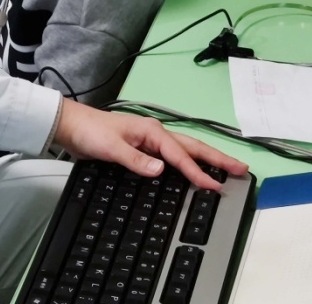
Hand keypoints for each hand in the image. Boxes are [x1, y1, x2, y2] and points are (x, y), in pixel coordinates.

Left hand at [51, 100, 247, 189]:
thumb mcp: (110, 148)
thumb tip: (161, 170)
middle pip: (192, 147)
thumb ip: (135, 160)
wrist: (70, 126)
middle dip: (217, 158)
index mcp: (151, 131)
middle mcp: (155, 133)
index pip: (180, 155)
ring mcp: (151, 140)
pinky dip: (188, 162)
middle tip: (240, 169)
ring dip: (206, 158)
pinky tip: (194, 170)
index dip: (198, 171)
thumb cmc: (90, 133)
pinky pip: (173, 156)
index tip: (215, 184)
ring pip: (185, 150)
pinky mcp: (144, 148)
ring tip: (227, 167)